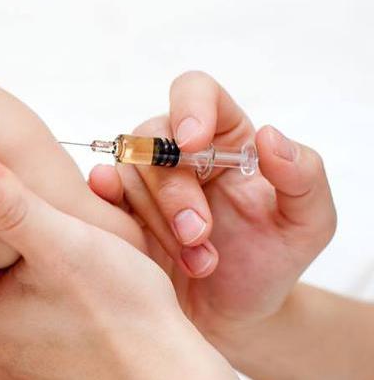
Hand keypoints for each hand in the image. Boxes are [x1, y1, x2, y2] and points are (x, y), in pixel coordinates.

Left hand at [0, 156, 235, 379]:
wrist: (164, 368)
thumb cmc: (125, 319)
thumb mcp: (64, 244)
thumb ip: (10, 207)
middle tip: (27, 215)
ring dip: (10, 256)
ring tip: (43, 240)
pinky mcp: (20, 350)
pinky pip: (7, 303)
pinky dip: (23, 280)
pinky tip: (52, 273)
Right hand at [90, 71, 336, 357]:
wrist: (232, 316)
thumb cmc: (270, 262)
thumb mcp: (309, 224)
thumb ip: (304, 176)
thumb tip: (269, 135)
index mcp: (225, 138)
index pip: (197, 92)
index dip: (190, 107)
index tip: (193, 143)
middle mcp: (179, 151)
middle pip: (155, 138)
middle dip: (175, 191)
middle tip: (199, 235)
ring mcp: (145, 181)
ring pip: (129, 173)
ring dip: (158, 221)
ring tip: (195, 262)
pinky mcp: (119, 209)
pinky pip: (100, 193)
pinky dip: (107, 206)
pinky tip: (125, 231)